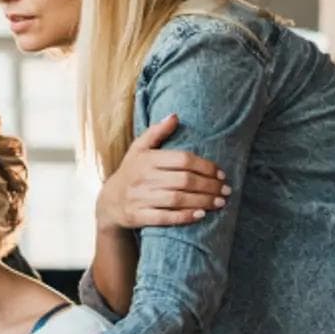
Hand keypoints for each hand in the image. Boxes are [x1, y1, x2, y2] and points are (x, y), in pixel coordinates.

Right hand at [96, 114, 229, 231]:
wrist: (108, 202)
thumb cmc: (131, 172)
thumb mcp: (139, 149)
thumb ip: (156, 132)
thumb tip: (175, 116)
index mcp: (147, 159)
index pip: (182, 160)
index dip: (205, 166)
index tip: (220, 173)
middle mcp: (143, 178)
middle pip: (184, 181)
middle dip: (209, 186)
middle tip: (226, 190)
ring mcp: (139, 198)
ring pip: (177, 199)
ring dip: (202, 201)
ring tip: (220, 203)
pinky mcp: (137, 216)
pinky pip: (164, 217)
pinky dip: (184, 217)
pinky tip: (200, 215)